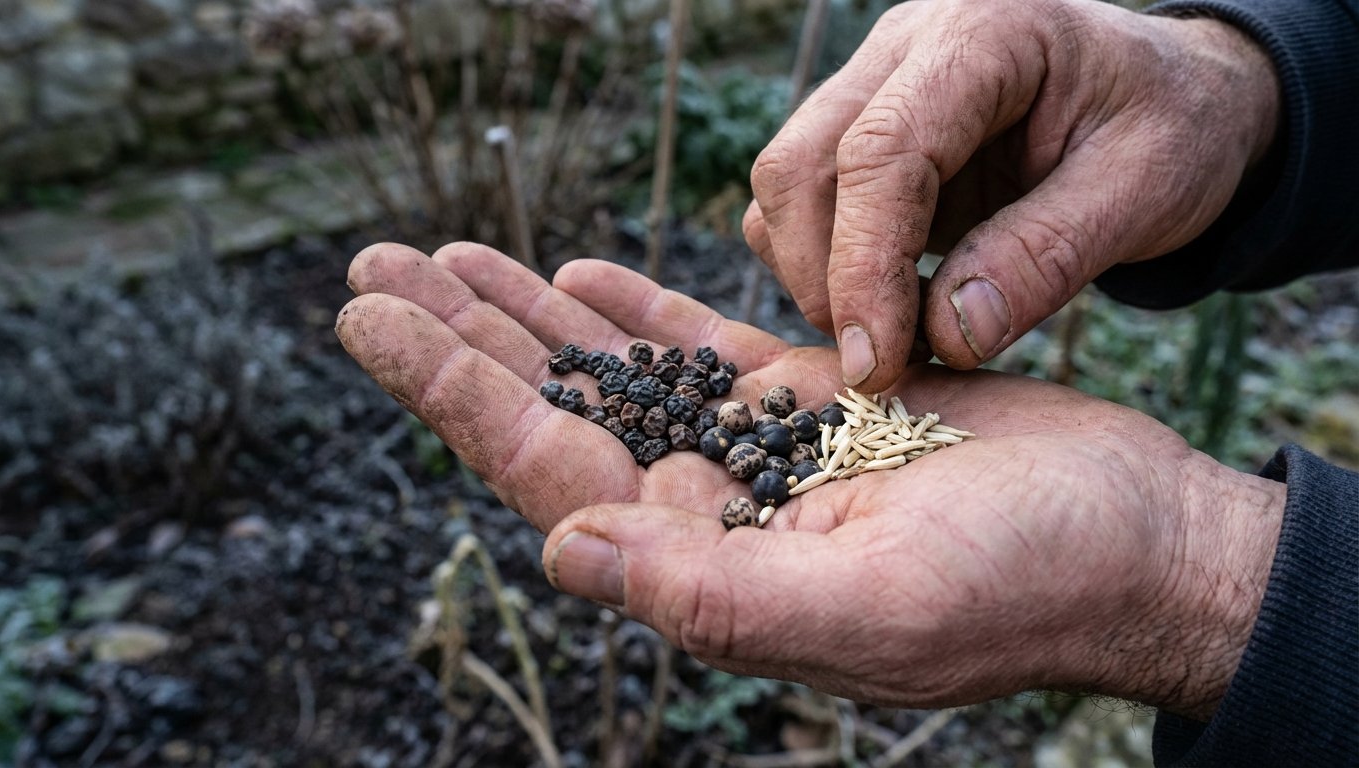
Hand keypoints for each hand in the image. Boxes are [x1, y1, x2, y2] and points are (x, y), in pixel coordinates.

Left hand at [336, 242, 1284, 718]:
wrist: (1132, 540)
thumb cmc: (1028, 585)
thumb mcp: (878, 608)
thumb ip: (716, 597)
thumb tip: (565, 556)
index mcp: (703, 560)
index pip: (544, 465)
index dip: (451, 389)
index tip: (372, 318)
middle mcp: (708, 509)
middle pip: (551, 411)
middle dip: (458, 339)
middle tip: (370, 271)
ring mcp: (753, 450)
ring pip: (611, 371)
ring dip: (523, 315)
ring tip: (442, 257)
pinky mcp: (808, 401)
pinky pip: (694, 347)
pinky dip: (629, 308)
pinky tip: (571, 273)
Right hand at [745, 0, 1279, 386]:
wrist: (1176, 100)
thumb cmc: (1173, 130)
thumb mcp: (1143, 192)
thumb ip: (1045, 258)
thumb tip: (946, 337)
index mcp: (984, 37)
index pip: (880, 151)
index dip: (864, 265)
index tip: (878, 360)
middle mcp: (906, 49)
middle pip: (801, 164)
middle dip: (824, 278)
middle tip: (881, 365)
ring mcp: (873, 86)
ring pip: (785, 186)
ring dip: (816, 275)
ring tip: (897, 335)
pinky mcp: (859, 133)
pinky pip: (801, 204)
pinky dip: (825, 266)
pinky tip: (892, 303)